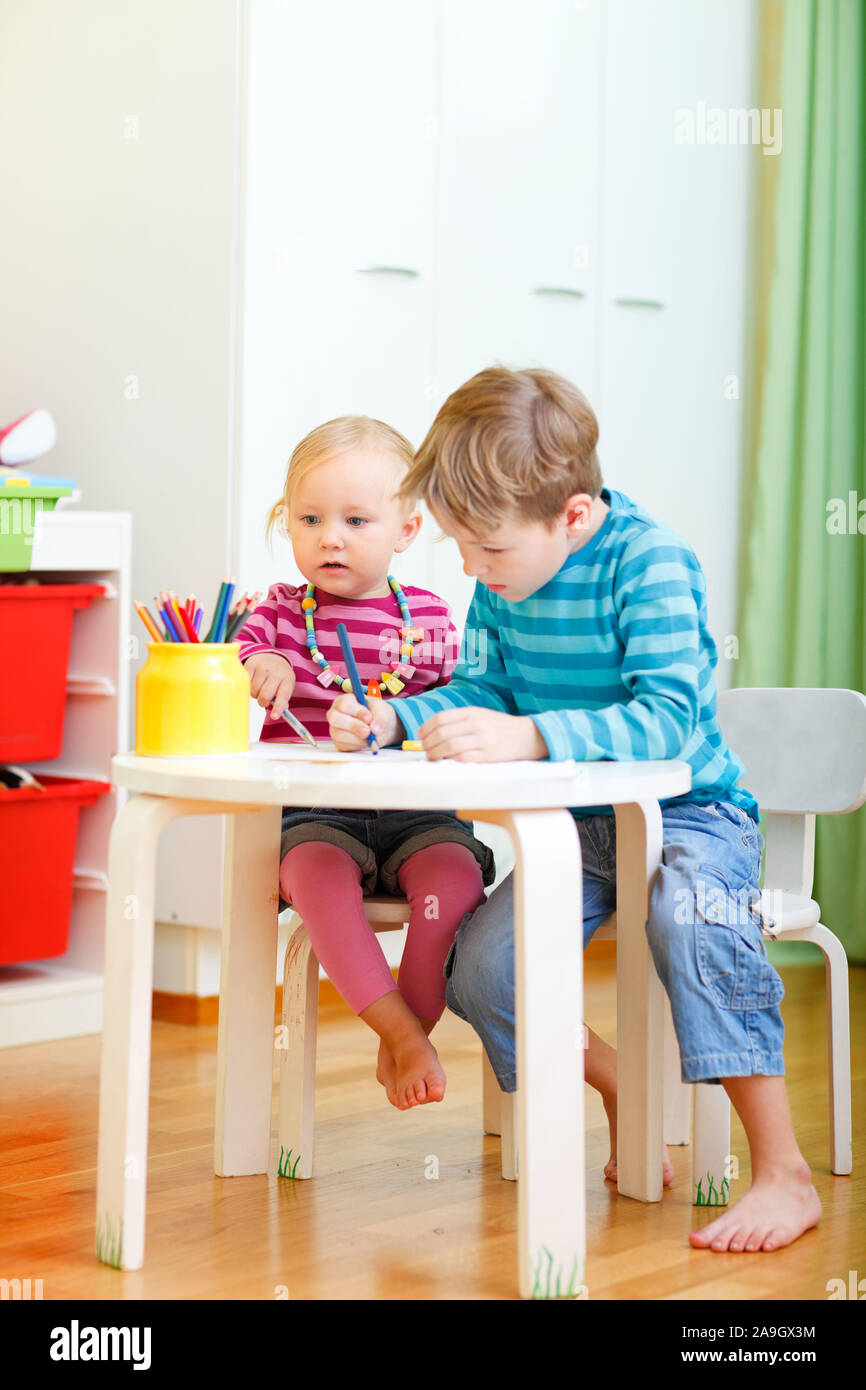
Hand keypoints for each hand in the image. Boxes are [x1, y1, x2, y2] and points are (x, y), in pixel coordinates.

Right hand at [245, 652, 295, 720]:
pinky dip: (248, 686)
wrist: (271, 656)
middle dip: (262, 702)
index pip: (283, 696)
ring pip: (254, 691)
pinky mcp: (251, 665)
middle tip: (263, 700)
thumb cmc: (279, 676)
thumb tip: (276, 714)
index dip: (278, 707)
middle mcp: (276, 672)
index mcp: (287, 680)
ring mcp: (263, 667)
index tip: (274, 716)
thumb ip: (282, 700)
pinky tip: (253, 681)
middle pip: (265, 695)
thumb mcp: (286, 686)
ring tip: (259, 688)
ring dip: (255, 694)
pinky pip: (245, 683)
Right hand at [327, 693, 401, 750]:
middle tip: (368, 732)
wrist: (378, 728)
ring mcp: (335, 729)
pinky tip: (365, 742)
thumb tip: (375, 730)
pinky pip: (343, 746)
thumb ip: (380, 717)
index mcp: (344, 701)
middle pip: (335, 718)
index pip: (344, 704)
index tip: (369, 718)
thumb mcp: (381, 709)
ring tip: (369, 737)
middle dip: (353, 726)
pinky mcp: (338, 742)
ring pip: (339, 734)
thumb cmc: (376, 714)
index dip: (357, 712)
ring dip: (357, 738)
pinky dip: (357, 746)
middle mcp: (335, 714)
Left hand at [418, 708, 547, 761]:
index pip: (441, 718)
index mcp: (472, 712)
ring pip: (450, 746)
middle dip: (428, 743)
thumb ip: (459, 721)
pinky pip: (463, 758)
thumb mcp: (480, 715)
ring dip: (436, 754)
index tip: (420, 736)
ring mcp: (483, 740)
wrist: (526, 736)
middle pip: (442, 733)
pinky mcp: (488, 755)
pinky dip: (451, 760)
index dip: (426, 728)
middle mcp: (476, 724)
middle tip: (424, 750)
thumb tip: (432, 732)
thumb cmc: (499, 727)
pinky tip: (447, 761)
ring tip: (433, 757)